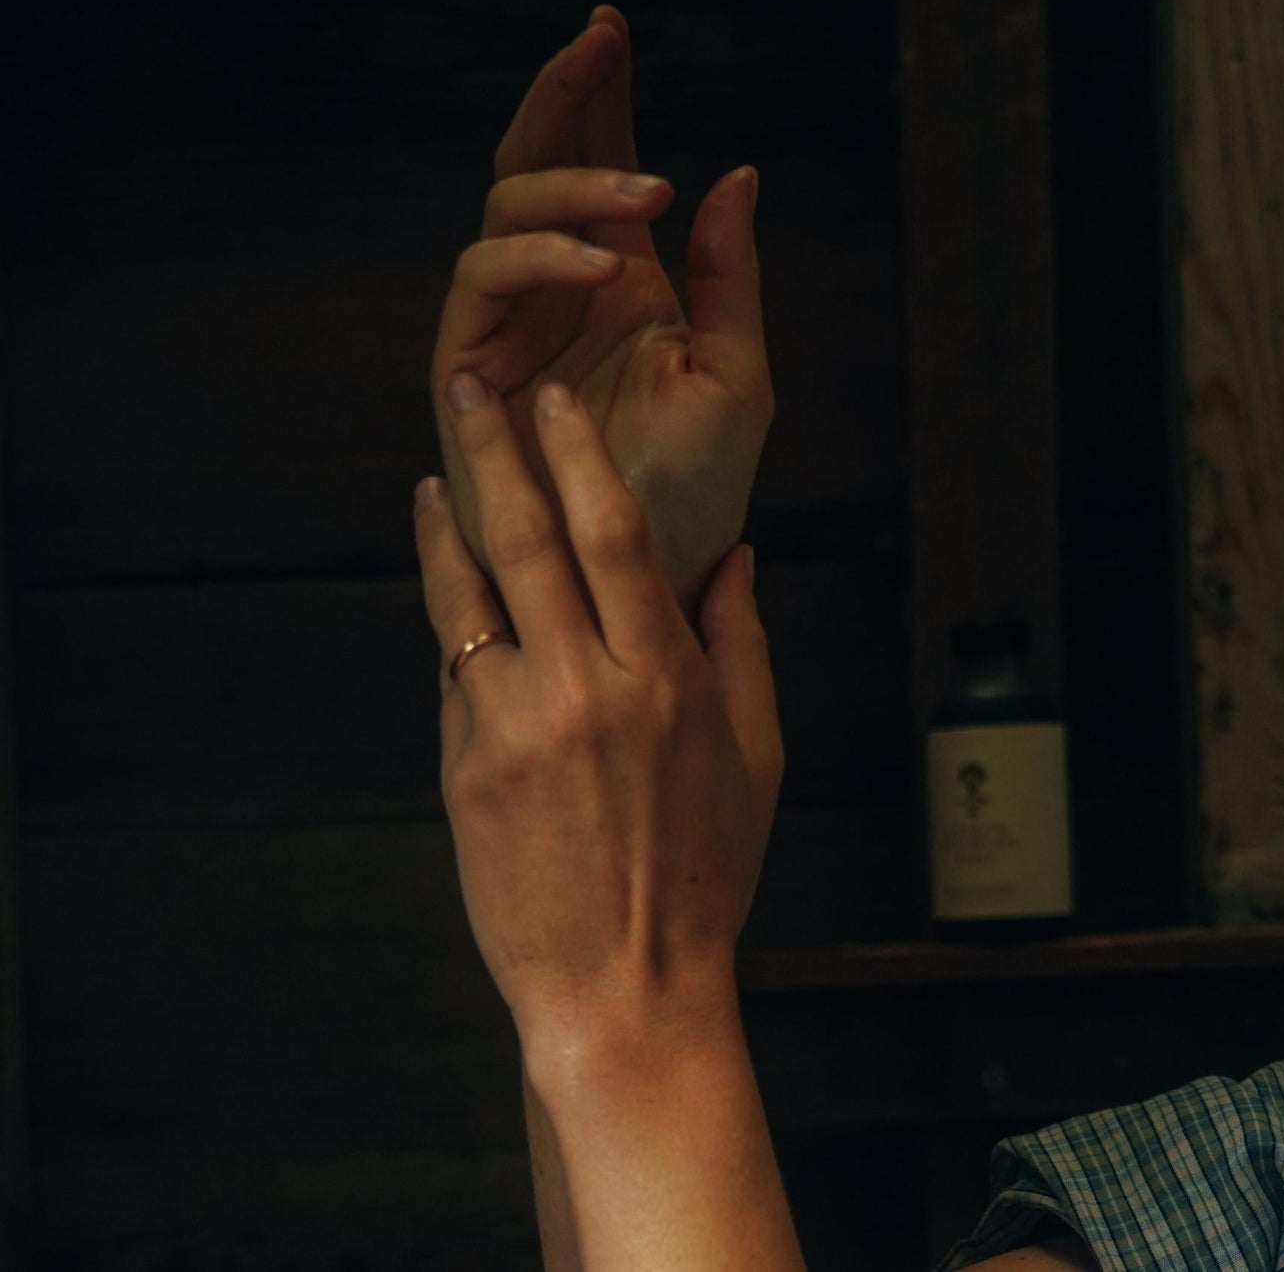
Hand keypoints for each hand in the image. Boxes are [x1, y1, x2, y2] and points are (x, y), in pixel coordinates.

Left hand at [413, 371, 783, 1054]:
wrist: (618, 986)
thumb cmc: (701, 872)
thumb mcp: (756, 756)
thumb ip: (744, 645)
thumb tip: (736, 555)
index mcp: (665, 679)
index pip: (615, 533)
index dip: (581, 455)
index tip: (559, 401)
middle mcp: (585, 689)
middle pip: (527, 540)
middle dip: (496, 452)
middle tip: (470, 390)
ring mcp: (512, 727)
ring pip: (467, 596)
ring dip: (447, 523)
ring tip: (434, 474)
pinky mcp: (465, 766)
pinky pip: (455, 669)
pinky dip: (450, 613)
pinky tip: (446, 579)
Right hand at [430, 5, 771, 620]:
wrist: (646, 579)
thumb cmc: (698, 490)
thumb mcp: (737, 373)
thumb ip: (732, 276)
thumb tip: (737, 171)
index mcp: (622, 289)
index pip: (599, 173)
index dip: (599, 100)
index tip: (612, 29)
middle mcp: (559, 298)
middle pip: (537, 169)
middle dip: (562, 101)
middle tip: (596, 43)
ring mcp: (511, 329)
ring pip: (503, 214)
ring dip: (568, 187)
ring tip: (646, 192)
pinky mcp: (469, 369)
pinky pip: (481, 284)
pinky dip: (534, 258)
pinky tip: (596, 261)